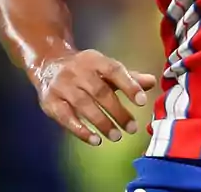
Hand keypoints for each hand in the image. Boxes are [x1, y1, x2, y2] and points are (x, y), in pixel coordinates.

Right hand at [34, 48, 158, 145]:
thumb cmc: (84, 69)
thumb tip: (152, 82)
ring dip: (102, 123)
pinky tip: (95, 140)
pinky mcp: (50, 102)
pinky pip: (66, 118)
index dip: (129, 85)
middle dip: (117, 111)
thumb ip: (128, 77)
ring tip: (117, 136)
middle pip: (99, 91)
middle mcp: (77, 71)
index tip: (142, 101)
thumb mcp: (104, 67)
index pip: (114, 70)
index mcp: (94, 59)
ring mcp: (62, 86)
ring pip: (83, 105)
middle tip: (132, 128)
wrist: (48, 64)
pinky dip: (81, 130)